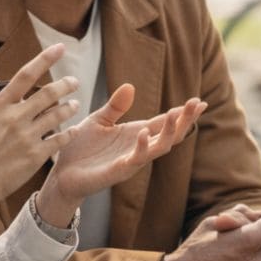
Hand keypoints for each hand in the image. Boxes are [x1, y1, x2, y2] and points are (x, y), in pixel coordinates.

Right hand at [0, 44, 77, 220]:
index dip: (45, 58)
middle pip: (49, 93)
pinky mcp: (36, 155)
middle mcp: (14, 117)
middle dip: (66, 84)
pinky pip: (61, 138)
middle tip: (74, 82)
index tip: (60, 48)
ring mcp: (26, 136)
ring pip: (58, 114)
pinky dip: (69, 132)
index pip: (26, 74)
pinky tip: (72, 130)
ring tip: (74, 105)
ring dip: (70, 107)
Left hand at [35, 85, 203, 224]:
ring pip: (159, 147)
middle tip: (197, 104)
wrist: (61, 174)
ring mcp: (132, 160)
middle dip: (185, 120)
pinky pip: (135, 159)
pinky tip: (142, 132)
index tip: (199, 101)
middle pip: (170, 134)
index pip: (165, 122)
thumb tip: (131, 86)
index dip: (182, 113)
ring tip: (175, 114)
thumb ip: (115, 106)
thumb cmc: (80, 148)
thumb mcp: (99, 120)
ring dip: (169, 132)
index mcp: (136, 134)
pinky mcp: (119, 171)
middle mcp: (139, 147)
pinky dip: (141, 146)